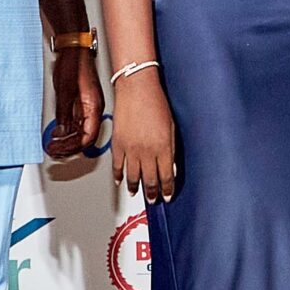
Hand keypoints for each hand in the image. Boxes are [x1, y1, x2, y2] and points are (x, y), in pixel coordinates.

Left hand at [47, 48, 102, 159]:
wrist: (72, 48)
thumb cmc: (73, 64)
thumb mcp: (65, 91)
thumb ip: (64, 114)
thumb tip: (61, 132)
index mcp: (94, 107)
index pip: (88, 136)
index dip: (73, 147)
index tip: (59, 150)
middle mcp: (93, 109)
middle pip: (84, 137)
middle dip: (68, 147)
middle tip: (53, 150)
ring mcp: (87, 107)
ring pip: (80, 132)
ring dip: (66, 141)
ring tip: (53, 145)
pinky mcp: (80, 103)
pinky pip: (75, 123)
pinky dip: (66, 131)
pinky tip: (56, 134)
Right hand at [111, 71, 177, 200]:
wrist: (136, 89)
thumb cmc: (156, 103)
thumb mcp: (172, 127)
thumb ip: (171, 149)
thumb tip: (170, 167)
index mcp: (163, 148)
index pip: (166, 176)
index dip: (167, 189)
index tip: (167, 196)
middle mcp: (147, 151)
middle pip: (150, 180)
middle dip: (152, 193)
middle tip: (153, 200)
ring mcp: (131, 149)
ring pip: (133, 176)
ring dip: (136, 188)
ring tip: (138, 194)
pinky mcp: (117, 144)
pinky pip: (117, 166)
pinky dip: (118, 176)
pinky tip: (120, 181)